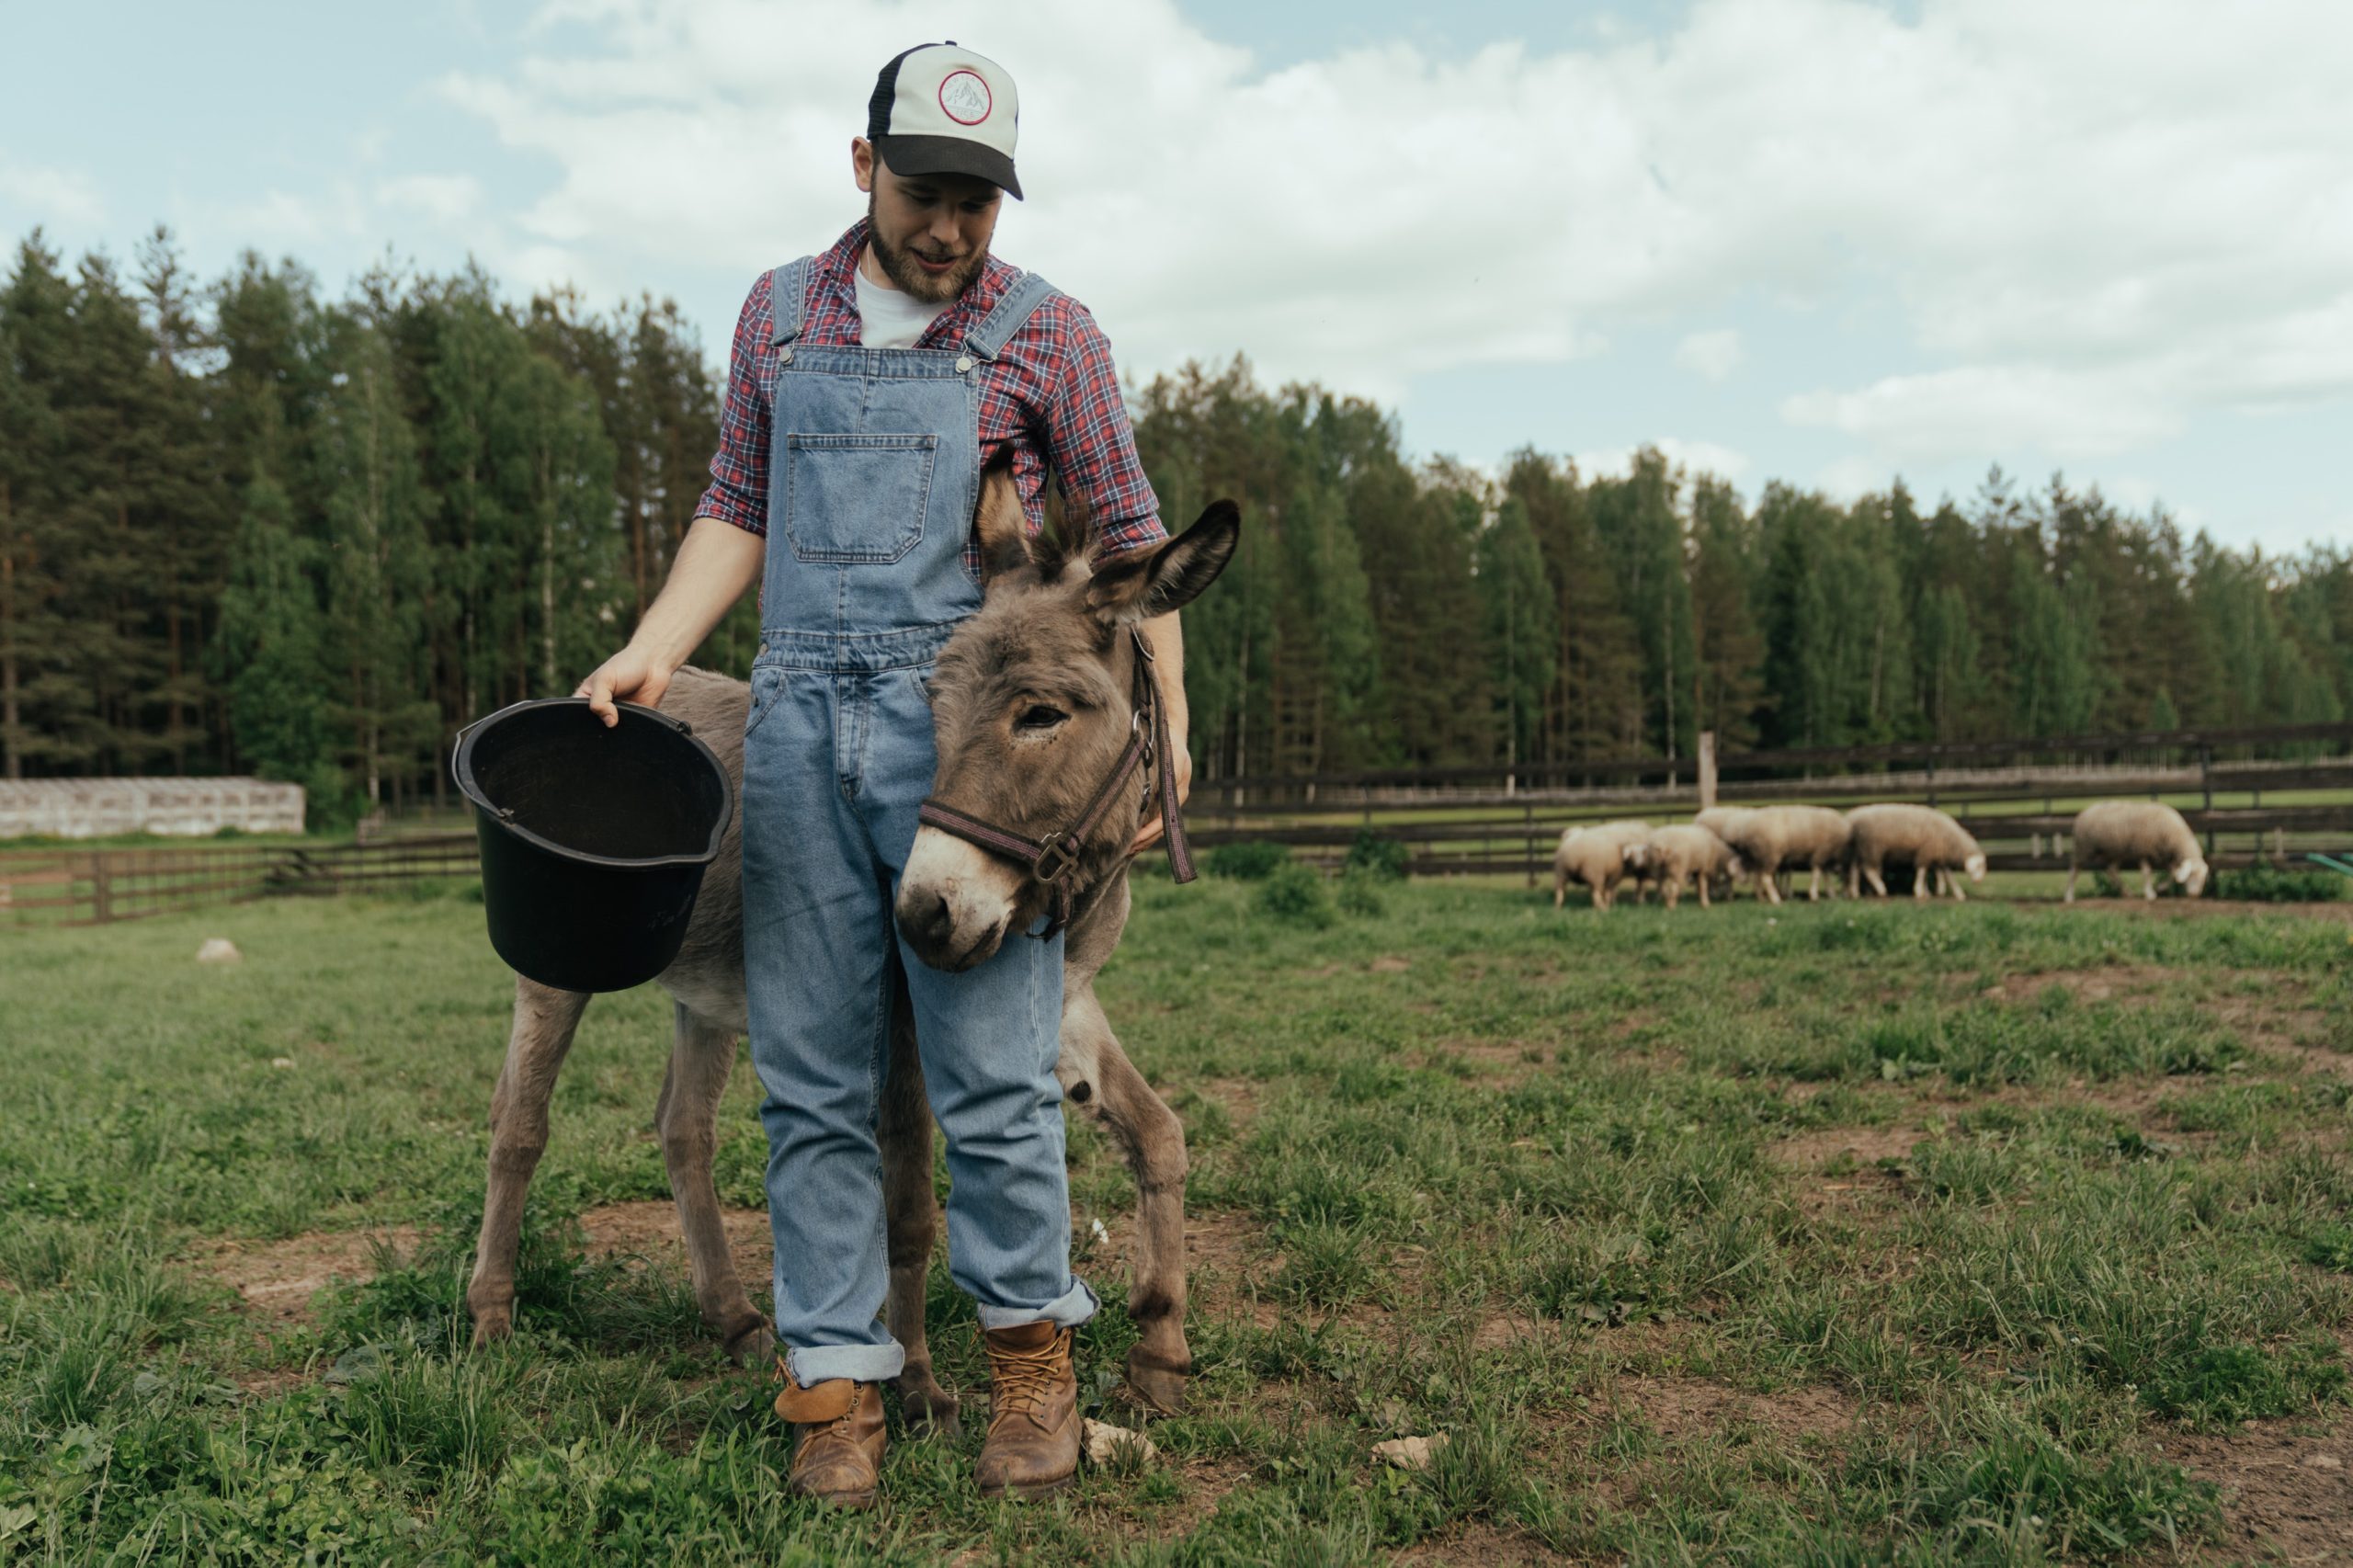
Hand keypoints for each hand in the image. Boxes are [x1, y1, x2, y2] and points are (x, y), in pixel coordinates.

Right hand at [575, 645, 674, 728]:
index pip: (574, 717)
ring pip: (611, 734)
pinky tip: (634, 720)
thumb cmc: (626, 666)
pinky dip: (629, 730)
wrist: (654, 665)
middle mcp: (599, 711)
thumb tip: (609, 723)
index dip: (580, 721)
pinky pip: (628, 733)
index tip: (593, 717)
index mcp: (585, 699)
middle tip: (610, 715)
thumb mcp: (605, 679)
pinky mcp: (632, 722)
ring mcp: (615, 718)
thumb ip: (599, 701)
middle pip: (593, 729)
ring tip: (624, 714)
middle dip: (600, 726)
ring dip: (616, 730)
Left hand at [1128, 734, 1191, 855]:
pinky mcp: (1162, 797)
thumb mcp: (1172, 757)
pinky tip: (1132, 837)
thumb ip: (1168, 774)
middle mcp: (1174, 799)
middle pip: (1159, 829)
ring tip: (1126, 850)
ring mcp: (1169, 799)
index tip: (1133, 842)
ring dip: (1143, 839)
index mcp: (1178, 793)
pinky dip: (1143, 829)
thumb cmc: (1170, 744)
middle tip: (1124, 852)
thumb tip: (1161, 793)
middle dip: (1143, 841)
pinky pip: (1153, 818)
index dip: (1147, 834)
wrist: (1172, 732)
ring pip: (1156, 826)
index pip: (1162, 822)